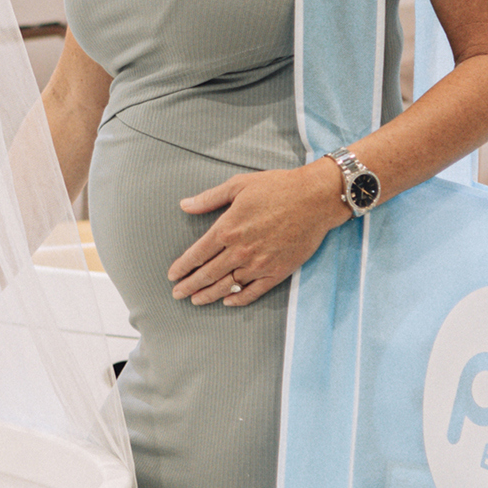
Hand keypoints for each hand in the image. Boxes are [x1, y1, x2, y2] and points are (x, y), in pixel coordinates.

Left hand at [166, 159, 350, 306]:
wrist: (315, 199)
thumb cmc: (277, 187)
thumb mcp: (238, 185)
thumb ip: (209, 198)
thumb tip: (184, 204)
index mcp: (227, 229)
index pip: (197, 254)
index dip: (183, 266)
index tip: (172, 275)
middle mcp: (240, 250)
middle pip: (208, 274)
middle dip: (190, 286)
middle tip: (177, 294)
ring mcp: (259, 264)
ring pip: (228, 286)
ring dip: (209, 295)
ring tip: (196, 301)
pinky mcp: (278, 271)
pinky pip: (254, 291)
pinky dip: (239, 299)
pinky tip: (228, 301)